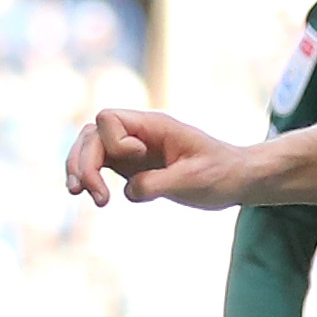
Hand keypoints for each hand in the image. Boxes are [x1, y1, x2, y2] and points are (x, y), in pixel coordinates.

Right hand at [67, 108, 255, 209]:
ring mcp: (133, 149)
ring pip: (90, 148)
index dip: (114, 141)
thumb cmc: (221, 174)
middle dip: (84, 162)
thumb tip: (128, 191)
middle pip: (92, 134)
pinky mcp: (133, 167)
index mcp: (155, 126)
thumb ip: (158, 184)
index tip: (138, 159)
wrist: (237, 179)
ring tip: (78, 193)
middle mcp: (139, 133)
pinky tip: (86, 194)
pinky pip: (99, 164)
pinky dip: (88, 176)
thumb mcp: (194, 180)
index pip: (110, 119)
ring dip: (79, 169)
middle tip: (97, 197)